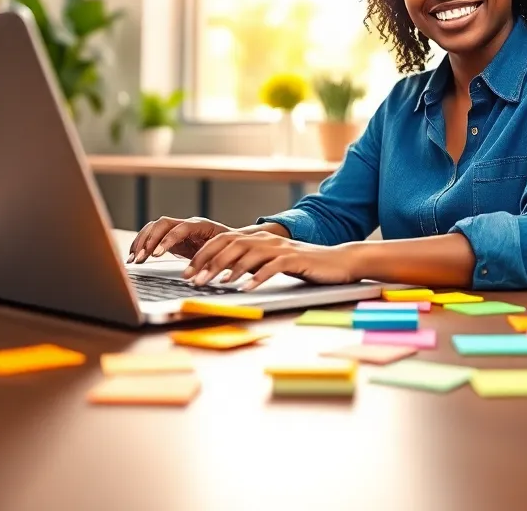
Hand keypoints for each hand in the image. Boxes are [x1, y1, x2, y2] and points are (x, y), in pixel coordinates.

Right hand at [128, 216, 232, 262]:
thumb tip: (199, 273)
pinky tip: (134, 256)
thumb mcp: (222, 256)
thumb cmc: (228, 250)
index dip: (167, 240)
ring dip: (142, 242)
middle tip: (140, 258)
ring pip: (154, 228)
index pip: (181, 228)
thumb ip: (211, 262)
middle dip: (149, 241)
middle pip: (163, 224)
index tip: (156, 254)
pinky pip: (152, 235)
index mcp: (202, 226)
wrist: (230, 245)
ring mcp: (177, 228)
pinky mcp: (170, 237)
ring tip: (134, 259)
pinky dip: (142, 244)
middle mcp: (187, 224)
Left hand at [183, 232, 355, 290]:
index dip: (203, 255)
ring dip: (228, 269)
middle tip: (193, 279)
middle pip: (231, 245)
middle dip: (209, 262)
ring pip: (248, 254)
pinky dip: (257, 277)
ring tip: (214, 284)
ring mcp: (281, 248)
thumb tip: (224, 276)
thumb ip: (252, 265)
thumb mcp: (273, 263)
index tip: (187, 272)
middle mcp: (267, 240)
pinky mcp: (296, 259)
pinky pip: (272, 267)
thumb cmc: (305, 265)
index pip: (223, 241)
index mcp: (259, 239)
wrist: (339, 261)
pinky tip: (246, 289)